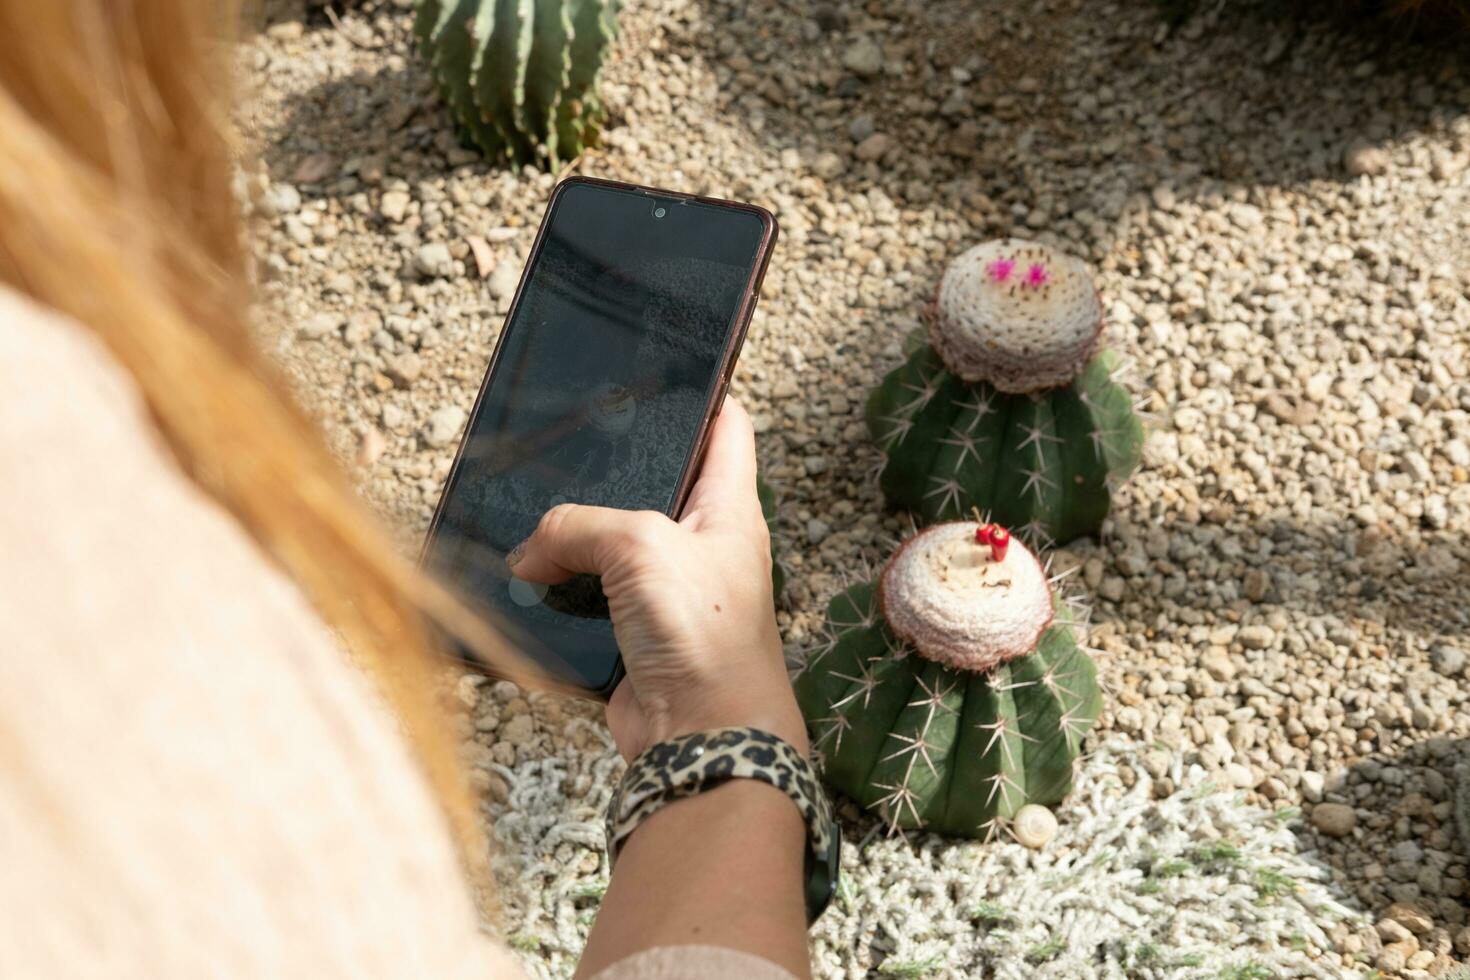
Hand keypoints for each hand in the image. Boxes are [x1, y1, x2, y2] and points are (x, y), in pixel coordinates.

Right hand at [509, 398, 806, 760]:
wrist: (704, 735)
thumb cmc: (702, 634)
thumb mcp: (639, 547)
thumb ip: (577, 527)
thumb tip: (529, 555)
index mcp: (728, 507)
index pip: (727, 427)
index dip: (703, 393)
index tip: (666, 370)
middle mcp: (703, 544)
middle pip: (656, 484)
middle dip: (611, 469)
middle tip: (566, 444)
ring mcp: (670, 591)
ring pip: (613, 544)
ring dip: (574, 538)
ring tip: (529, 515)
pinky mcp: (638, 635)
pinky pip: (591, 598)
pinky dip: (560, 592)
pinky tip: (527, 583)